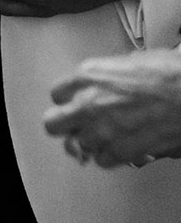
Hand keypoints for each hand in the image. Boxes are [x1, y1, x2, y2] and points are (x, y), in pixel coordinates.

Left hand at [45, 49, 180, 166]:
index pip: (57, 94)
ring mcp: (102, 130)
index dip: (68, 99)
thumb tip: (107, 86)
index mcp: (88, 76)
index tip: (75, 102)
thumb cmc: (171, 73)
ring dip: (92, 141)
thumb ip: (108, 77)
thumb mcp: (131, 62)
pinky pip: (102, 160)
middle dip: (65, 124)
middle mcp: (88, 104)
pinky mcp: (120, 151)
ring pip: (78, 145)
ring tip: (110, 134)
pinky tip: (122, 145)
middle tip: (78, 124)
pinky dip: (111, 155)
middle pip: (53, 124)